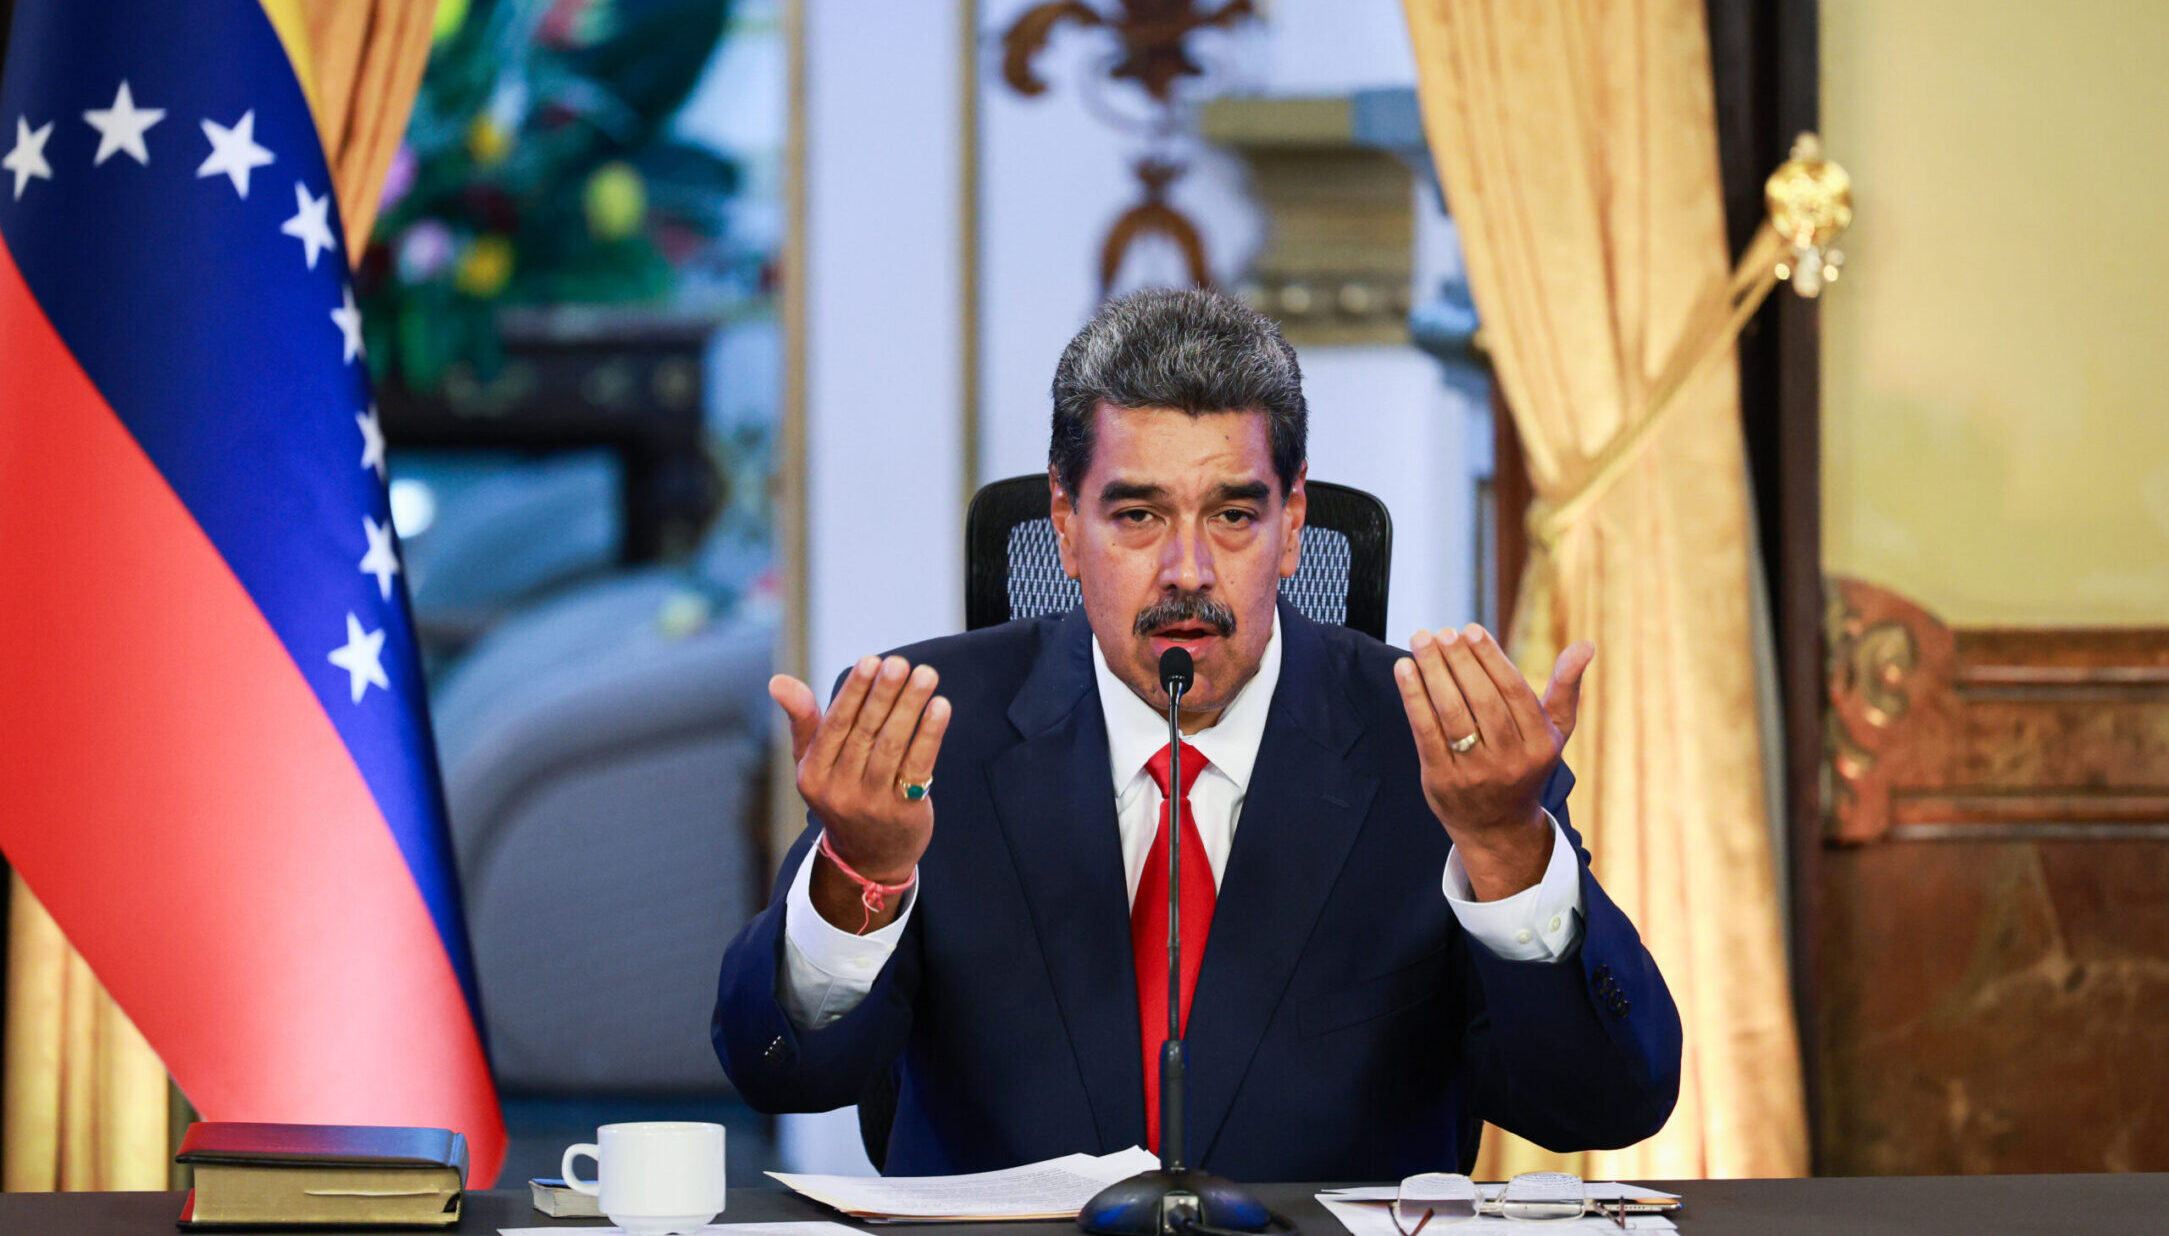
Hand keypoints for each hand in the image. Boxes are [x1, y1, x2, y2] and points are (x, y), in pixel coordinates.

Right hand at [771, 655, 951, 931]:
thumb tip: (777, 680)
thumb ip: (803, 720)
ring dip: (910, 707)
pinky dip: (930, 734)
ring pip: (892, 747)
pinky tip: (941, 706)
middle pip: (865, 733)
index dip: (853, 692)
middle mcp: (839, 791)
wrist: (870, 857)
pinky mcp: (904, 812)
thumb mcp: (814, 764)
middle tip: (902, 663)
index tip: (871, 660)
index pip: (834, 726)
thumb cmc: (842, 793)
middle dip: (885, 694)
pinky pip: (918, 767)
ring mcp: (872, 804)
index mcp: (812, 775)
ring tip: (926, 675)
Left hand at [1392, 625, 1592, 900]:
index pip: (1513, 692)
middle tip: (1443, 632)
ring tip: (1420, 640)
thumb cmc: (1525, 764)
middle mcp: (1510, 761)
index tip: (1470, 629)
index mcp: (1540, 745)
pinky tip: (1404, 669)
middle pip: (1482, 701)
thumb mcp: (1553, 732)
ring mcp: (1475, 773)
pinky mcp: (1442, 780)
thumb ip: (1565, 688)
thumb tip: (1586, 644)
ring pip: (1452, 714)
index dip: (1491, 658)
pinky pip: (1426, 732)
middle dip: (1460, 661)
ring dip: (1433, 672)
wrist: (1497, 827)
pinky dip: (1413, 698)